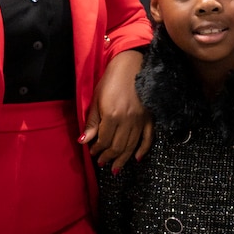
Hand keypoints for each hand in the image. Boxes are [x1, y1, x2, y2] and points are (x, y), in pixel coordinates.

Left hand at [80, 49, 152, 170]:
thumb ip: (92, 122)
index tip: (92, 152)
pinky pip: (148, 138)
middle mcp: (127, 121)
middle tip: (102, 162)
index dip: (97, 149)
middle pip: (117, 146)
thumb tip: (84, 141)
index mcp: (112, 116)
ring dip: (122, 158)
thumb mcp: (96, 99)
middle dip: (108, 157)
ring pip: (131, 146)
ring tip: (115, 167)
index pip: (103, 140)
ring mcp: (140, 120)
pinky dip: (143, 150)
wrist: (132, 65)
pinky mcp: (149, 118)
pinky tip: (137, 159)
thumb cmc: (111, 80)